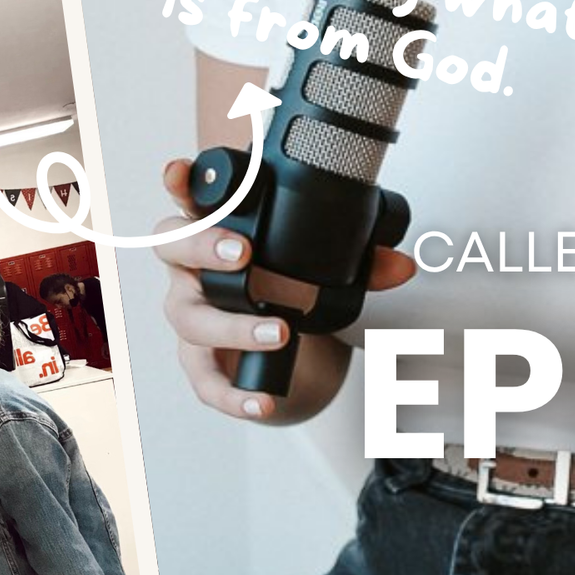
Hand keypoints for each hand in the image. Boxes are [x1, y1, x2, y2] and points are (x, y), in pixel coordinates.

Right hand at [157, 158, 416, 426]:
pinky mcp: (199, 356)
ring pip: (187, 316)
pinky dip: (231, 394)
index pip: (190, 196)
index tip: (180, 171)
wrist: (282, 331)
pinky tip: (261, 403)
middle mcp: (192, 265)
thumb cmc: (286, 278)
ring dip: (231, 326)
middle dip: (202, 247)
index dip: (179, 182)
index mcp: (218, 227)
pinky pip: (203, 377)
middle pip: (172, 248)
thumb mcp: (325, 260)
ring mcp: (190, 310)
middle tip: (243, 254)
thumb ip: (363, 259)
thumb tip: (402, 266)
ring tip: (279, 332)